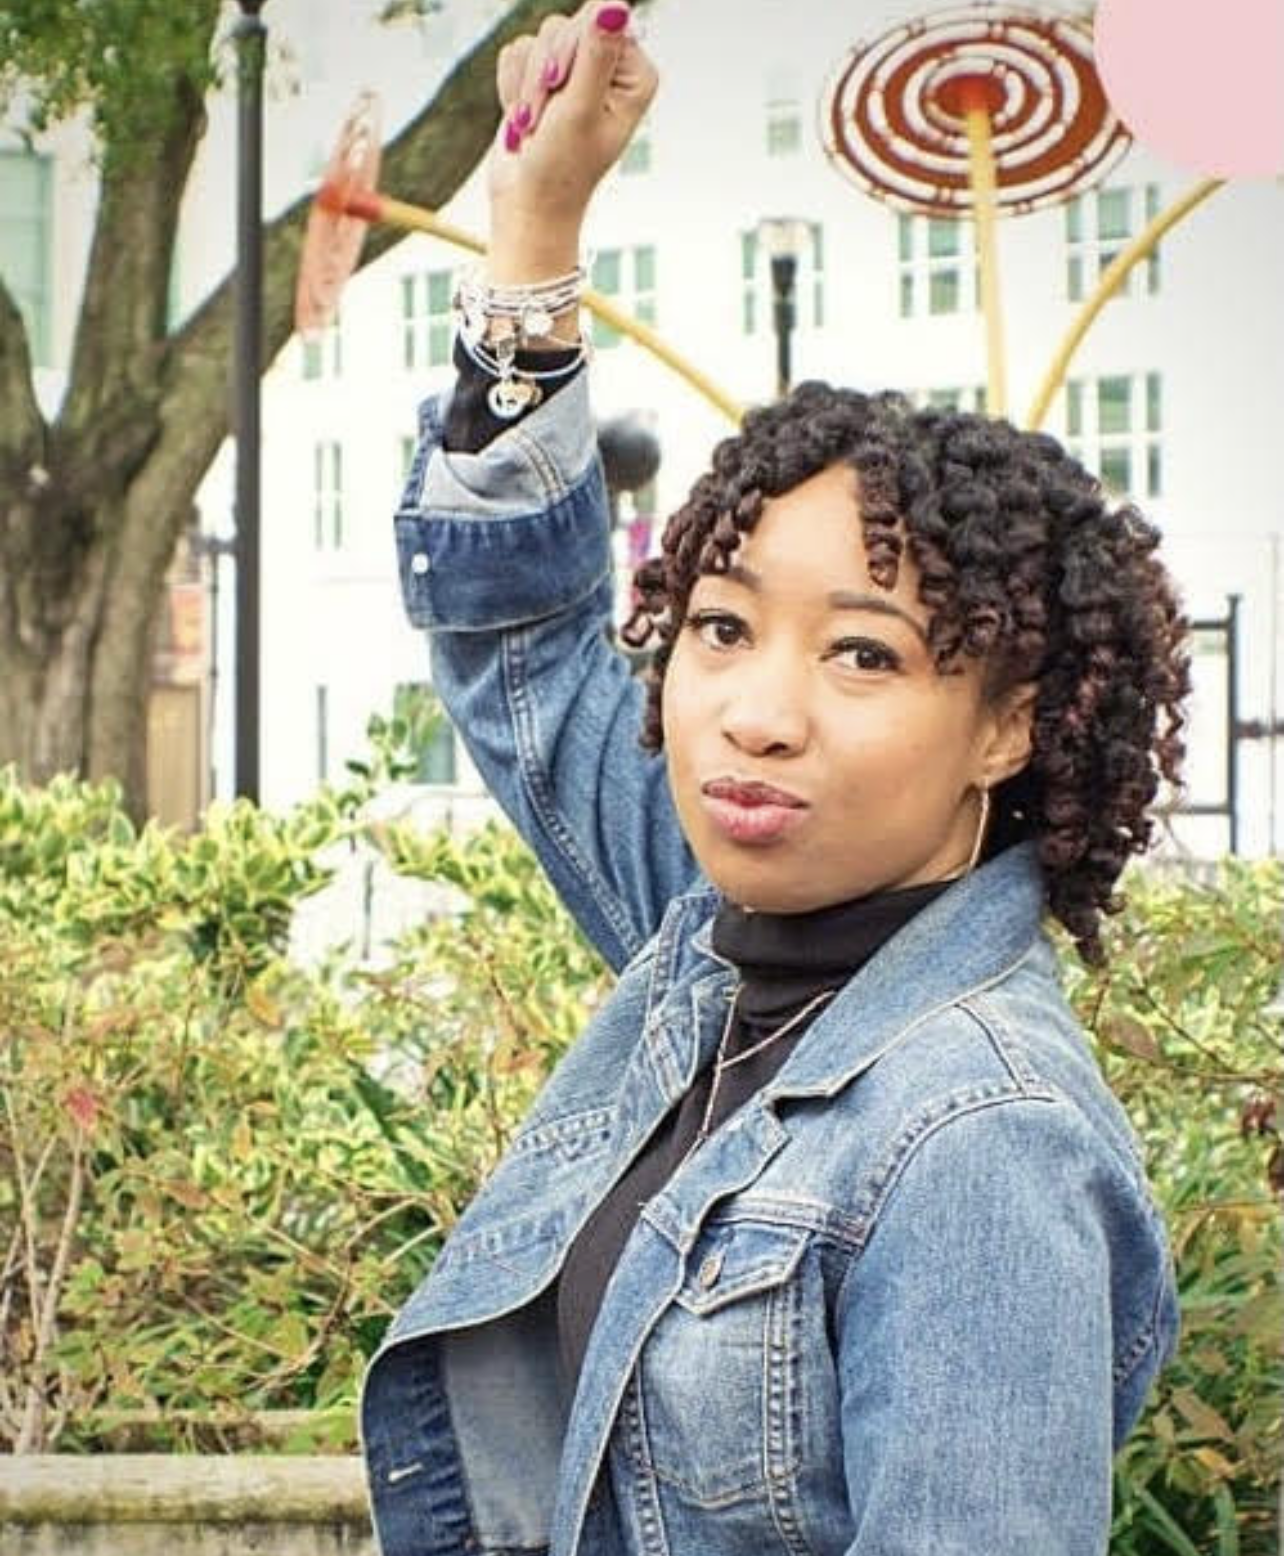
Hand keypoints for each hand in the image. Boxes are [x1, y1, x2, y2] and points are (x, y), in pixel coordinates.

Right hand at [487, 2, 657, 281]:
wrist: (527, 204)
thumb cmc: (560, 169)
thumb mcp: (579, 110)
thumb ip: (595, 55)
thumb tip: (616, 5)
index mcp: (634, 75)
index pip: (597, 19)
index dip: (568, 51)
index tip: (562, 93)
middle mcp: (609, 68)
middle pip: (563, 25)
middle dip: (543, 73)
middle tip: (544, 119)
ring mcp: (574, 72)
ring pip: (536, 38)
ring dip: (526, 87)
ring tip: (534, 126)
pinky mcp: (543, 77)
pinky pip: (516, 53)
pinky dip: (512, 89)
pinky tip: (524, 121)